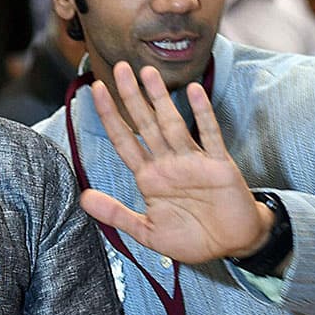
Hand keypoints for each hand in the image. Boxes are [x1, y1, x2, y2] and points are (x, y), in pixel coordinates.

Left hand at [80, 62, 273, 263]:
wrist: (231, 247)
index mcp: (149, 177)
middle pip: (145, 123)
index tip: (95, 90)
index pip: (123, 140)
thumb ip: (115, 214)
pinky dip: (201, 114)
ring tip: (148, 71)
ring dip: (160, 98)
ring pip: (172, 123)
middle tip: (119, 67)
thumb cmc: (190, 238)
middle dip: (132, 96)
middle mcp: (168, 163)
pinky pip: (209, 135)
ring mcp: (193, 161)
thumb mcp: (146, 231)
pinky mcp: (219, 165)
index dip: (109, 115)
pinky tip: (193, 91)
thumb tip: (83, 198)